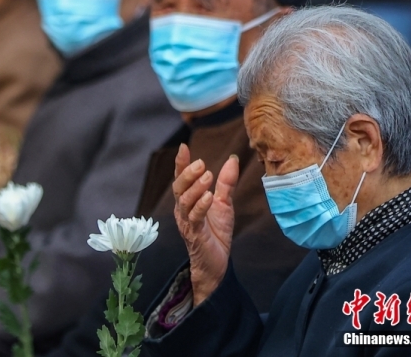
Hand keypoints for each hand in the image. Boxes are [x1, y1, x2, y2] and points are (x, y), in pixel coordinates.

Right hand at [172, 144, 238, 306]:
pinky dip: (201, 205)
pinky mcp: (195, 234)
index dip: (180, 163)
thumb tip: (232, 159)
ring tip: (208, 176)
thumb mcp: (224, 204)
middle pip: (178, 188)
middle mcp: (183, 210)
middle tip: (201, 163)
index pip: (180, 179)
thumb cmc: (216, 233)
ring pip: (184, 201)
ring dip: (195, 187)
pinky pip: (195, 218)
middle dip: (188, 173)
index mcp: (187, 201)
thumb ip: (226, 183)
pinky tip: (209, 196)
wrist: (217, 263)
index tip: (183, 147)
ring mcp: (187, 222)